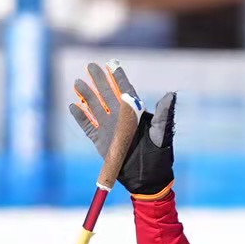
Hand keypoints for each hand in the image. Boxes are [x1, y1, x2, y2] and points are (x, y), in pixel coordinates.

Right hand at [69, 61, 175, 197]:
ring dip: (86, 95)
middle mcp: (120, 118)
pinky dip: (80, 117)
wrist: (147, 180)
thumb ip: (164, 115)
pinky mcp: (101, 142)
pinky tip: (73, 107)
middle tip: (91, 65)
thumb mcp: (162, 135)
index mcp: (135, 113)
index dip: (118, 77)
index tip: (112, 64)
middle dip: (99, 80)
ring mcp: (109, 129)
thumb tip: (171, 96)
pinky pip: (88, 127)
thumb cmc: (158, 156)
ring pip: (95, 107)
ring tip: (77, 83)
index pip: (125, 90)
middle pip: (107, 94)